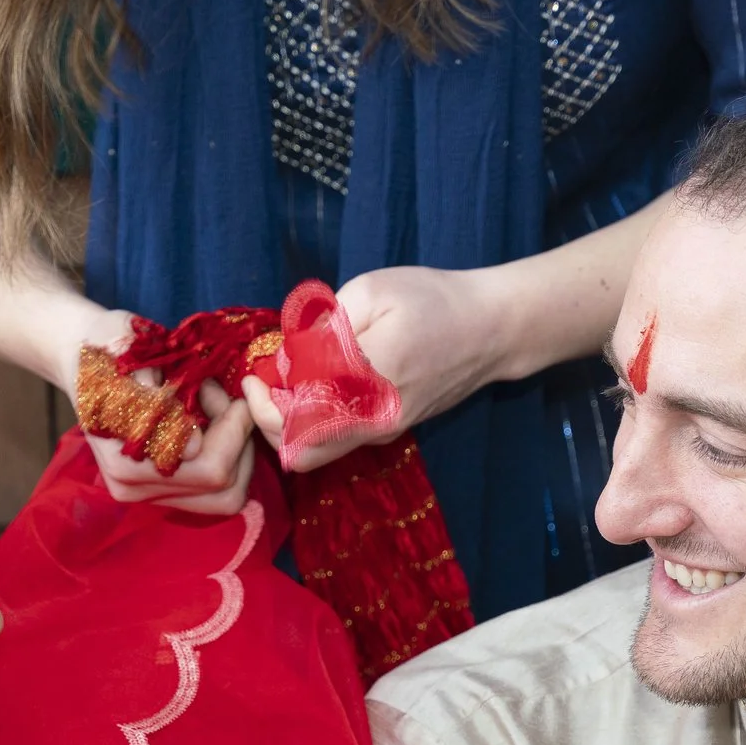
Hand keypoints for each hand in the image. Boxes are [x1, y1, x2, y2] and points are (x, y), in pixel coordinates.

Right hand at [63, 313, 256, 516]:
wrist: (80, 353)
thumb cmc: (106, 348)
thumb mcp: (131, 360)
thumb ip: (156, 401)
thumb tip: (192, 445)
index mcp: (125, 463)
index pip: (210, 467)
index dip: (233, 426)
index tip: (227, 389)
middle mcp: (134, 489)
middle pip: (224, 491)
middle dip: (238, 441)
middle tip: (227, 399)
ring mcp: (147, 494)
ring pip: (226, 496)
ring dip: (236, 450)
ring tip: (217, 410)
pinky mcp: (159, 490)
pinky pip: (215, 491)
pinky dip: (227, 456)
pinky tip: (212, 424)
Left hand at [241, 264, 510, 471]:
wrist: (491, 328)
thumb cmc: (432, 300)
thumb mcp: (369, 293)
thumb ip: (320, 329)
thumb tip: (285, 360)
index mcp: (365, 384)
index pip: (294, 421)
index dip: (262, 403)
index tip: (254, 372)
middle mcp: (373, 420)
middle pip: (299, 451)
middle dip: (269, 422)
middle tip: (264, 382)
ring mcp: (383, 430)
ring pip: (318, 451)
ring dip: (290, 424)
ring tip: (286, 382)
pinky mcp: (389, 429)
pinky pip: (339, 438)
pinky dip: (314, 420)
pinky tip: (314, 384)